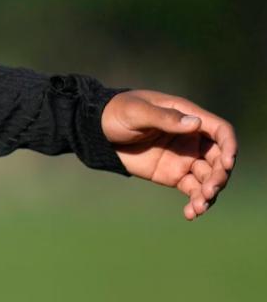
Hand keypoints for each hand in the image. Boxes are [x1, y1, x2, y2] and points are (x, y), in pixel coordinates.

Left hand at [102, 89, 238, 220]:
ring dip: (209, 193)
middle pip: (219, 158)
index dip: (229, 146)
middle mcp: (192, 138)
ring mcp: (184, 158)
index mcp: (187, 116)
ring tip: (198, 207)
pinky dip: (195, 203)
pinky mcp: (174, 175)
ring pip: (209, 178)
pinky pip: (192, 191)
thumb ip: (165, 118)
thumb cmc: (115, 112)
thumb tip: (195, 123)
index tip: (227, 164)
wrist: (96, 131)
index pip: (220, 131)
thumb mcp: (137, 112)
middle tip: (209, 190)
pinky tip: (190, 214)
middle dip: (220, 176)